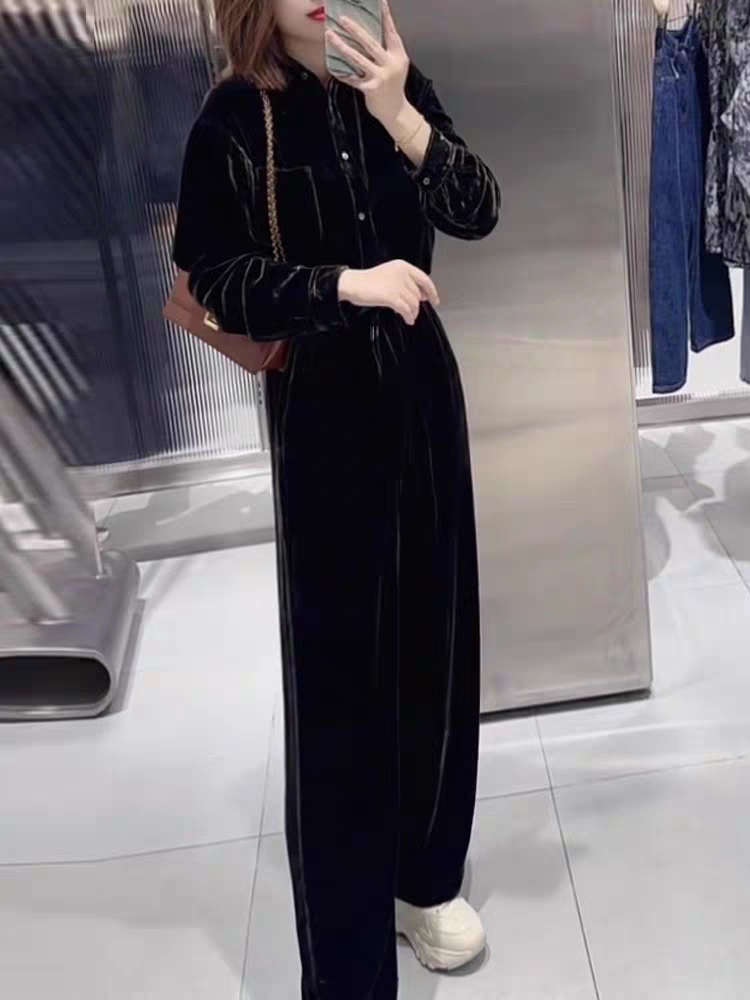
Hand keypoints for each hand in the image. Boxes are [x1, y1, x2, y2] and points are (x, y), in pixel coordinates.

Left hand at [327, 0, 409, 129]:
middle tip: (342, 18)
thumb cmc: (392, 86)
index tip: (379, 0)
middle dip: (355, 29)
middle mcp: (391, 64)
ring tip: (330, 35)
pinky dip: (342, 73)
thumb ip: (386, 50)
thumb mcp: (395, 65)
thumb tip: (368, 32)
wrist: (395, 111)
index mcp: (398, 54)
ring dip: (342, 46)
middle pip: (370, 42)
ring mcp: (381, 76)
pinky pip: (352, 78)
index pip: (390, 30)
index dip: (384, 14)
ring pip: (358, 57)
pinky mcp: (371, 88)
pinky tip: (332, 67)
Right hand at [338, 260, 439, 325]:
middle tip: (414, 311)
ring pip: (413, 303)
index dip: (432, 291)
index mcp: (402, 266)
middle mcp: (402, 274)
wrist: (354, 284)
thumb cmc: (368, 281)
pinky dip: (408, 316)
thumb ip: (405, 282)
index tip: (434, 300)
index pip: (424, 279)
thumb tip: (420, 296)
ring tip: (410, 317)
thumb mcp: (390, 274)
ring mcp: (397, 285)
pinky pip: (406, 309)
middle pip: (418, 293)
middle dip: (417, 305)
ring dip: (413, 312)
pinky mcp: (391, 296)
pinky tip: (408, 319)